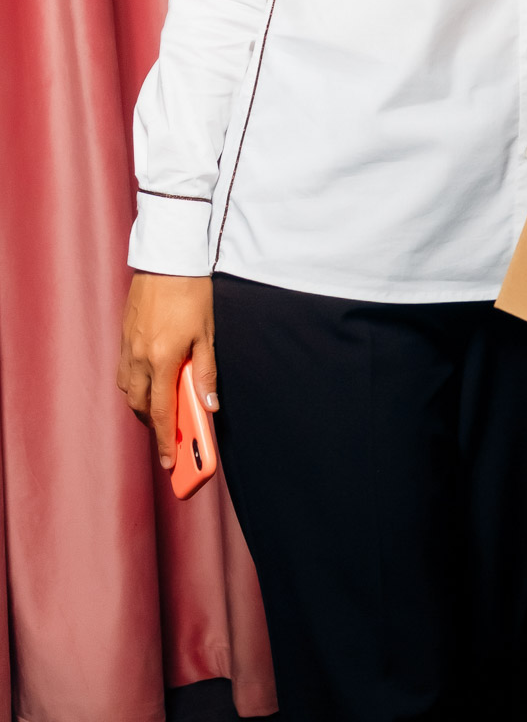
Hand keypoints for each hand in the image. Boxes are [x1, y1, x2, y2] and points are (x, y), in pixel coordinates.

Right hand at [117, 273, 216, 470]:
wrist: (167, 257)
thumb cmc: (192, 293)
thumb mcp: (207, 334)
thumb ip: (206, 372)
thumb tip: (209, 405)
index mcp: (163, 359)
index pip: (161, 412)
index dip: (166, 441)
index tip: (170, 464)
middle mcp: (139, 357)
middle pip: (141, 406)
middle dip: (154, 424)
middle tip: (171, 433)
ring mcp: (127, 347)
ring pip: (129, 390)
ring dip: (143, 404)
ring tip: (164, 406)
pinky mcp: (123, 336)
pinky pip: (124, 372)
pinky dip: (135, 384)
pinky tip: (152, 379)